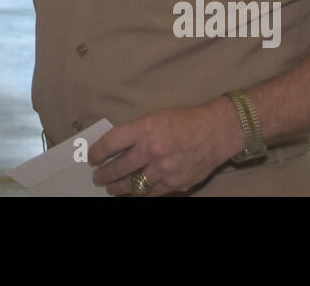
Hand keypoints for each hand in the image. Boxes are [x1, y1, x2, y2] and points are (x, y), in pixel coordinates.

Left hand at [89, 98, 239, 195]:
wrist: (217, 131)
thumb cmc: (185, 121)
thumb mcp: (155, 117)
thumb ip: (136, 132)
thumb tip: (116, 149)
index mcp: (145, 128)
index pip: (111, 142)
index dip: (97, 152)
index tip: (92, 157)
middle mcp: (153, 149)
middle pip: (119, 167)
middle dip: (105, 174)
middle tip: (98, 177)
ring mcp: (165, 169)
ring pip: (134, 185)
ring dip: (119, 188)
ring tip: (111, 188)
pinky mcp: (176, 183)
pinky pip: (152, 192)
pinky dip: (140, 193)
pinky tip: (133, 192)